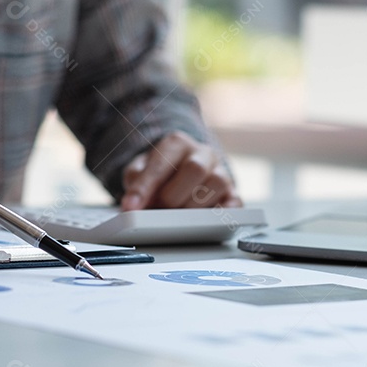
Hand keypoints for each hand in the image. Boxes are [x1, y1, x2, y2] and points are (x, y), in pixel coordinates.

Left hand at [120, 132, 241, 210]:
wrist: (180, 175)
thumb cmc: (160, 174)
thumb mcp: (139, 172)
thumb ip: (135, 183)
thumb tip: (133, 206)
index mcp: (177, 143)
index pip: (162, 162)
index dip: (145, 187)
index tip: (131, 207)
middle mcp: (203, 154)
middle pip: (194, 169)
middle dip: (172, 196)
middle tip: (159, 211)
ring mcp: (221, 172)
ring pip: (218, 183)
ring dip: (194, 206)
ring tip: (178, 219)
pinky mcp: (233, 194)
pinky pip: (235, 202)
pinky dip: (221, 214)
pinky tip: (204, 223)